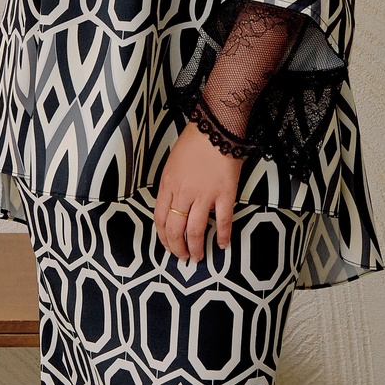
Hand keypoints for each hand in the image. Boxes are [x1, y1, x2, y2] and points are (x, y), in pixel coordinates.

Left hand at [154, 121, 241, 262]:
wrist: (215, 128)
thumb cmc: (194, 142)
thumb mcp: (172, 164)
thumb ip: (171, 187)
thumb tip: (175, 207)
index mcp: (168, 185)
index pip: (160, 219)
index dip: (163, 237)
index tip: (168, 246)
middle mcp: (183, 193)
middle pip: (175, 230)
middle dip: (177, 248)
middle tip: (182, 257)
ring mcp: (204, 195)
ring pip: (196, 230)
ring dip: (196, 248)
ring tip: (198, 257)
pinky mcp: (224, 194)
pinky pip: (223, 221)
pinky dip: (223, 236)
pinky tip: (223, 244)